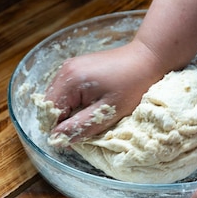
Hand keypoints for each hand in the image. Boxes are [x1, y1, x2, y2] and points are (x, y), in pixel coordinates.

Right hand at [44, 39, 164, 141]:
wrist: (148, 58)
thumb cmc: (133, 84)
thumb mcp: (108, 111)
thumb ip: (81, 126)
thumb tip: (57, 139)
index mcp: (70, 80)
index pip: (49, 112)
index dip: (59, 130)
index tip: (76, 139)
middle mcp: (64, 70)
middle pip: (50, 104)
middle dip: (63, 120)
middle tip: (86, 129)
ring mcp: (70, 66)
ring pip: (58, 98)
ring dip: (69, 112)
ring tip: (91, 116)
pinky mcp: (78, 67)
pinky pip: (67, 90)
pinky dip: (75, 102)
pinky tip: (92, 105)